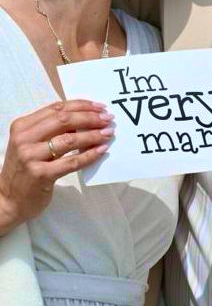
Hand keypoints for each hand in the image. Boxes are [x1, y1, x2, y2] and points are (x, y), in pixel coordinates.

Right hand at [0, 100, 113, 234]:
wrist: (9, 199)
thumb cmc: (26, 169)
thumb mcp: (32, 144)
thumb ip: (51, 130)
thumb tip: (84, 119)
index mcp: (22, 126)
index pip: (56, 109)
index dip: (81, 106)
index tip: (100, 107)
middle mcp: (24, 138)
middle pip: (64, 120)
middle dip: (90, 118)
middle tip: (108, 119)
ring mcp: (31, 157)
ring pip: (69, 140)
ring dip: (93, 135)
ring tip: (108, 133)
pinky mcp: (41, 174)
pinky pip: (72, 162)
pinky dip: (90, 155)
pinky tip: (102, 151)